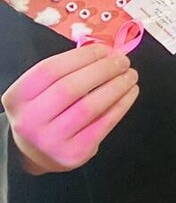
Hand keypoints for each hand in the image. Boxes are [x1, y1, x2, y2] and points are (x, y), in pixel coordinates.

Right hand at [2, 45, 138, 175]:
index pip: (50, 70)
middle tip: (123, 61)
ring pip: (89, 107)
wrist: (38, 153)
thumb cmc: (44, 112)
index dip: (81, 57)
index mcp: (18, 98)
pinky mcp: (74, 153)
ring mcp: (52, 139)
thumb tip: (105, 54)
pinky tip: (131, 92)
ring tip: (130, 75)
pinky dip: (122, 104)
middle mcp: (30, 120)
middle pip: (70, 88)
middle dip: (102, 70)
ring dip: (116, 86)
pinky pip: (104, 124)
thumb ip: (65, 72)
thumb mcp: (41, 92)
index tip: (104, 50)